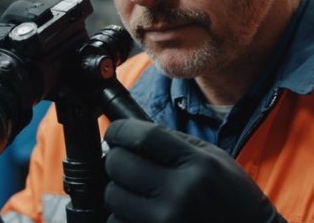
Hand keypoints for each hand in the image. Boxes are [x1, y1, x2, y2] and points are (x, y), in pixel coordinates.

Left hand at [104, 119, 286, 222]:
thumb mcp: (213, 158)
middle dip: (117, 159)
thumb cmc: (232, 198)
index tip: (115, 132)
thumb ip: (173, 142)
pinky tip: (141, 213)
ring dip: (120, 190)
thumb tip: (129, 133)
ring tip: (139, 191)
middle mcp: (180, 194)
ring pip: (113, 196)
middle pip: (119, 164)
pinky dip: (123, 216)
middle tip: (127, 163)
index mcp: (197, 165)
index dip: (119, 130)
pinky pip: (117, 222)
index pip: (141, 136)